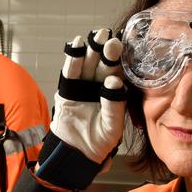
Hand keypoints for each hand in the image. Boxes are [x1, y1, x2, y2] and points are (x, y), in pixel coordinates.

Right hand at [35, 28, 126, 189]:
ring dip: (91, 50)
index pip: (118, 73)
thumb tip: (113, 81)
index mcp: (114, 94)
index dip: (120, 61)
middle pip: (103, 65)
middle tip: (110, 38)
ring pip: (87, 65)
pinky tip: (76, 44)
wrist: (77, 155)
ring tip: (96, 36)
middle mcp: (99, 87)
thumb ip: (115, 105)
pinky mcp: (67, 90)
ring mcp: (82, 87)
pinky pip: (70, 72)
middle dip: (107, 51)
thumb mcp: (113, 127)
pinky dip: (73, 58)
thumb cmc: (99, 143)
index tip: (124, 47)